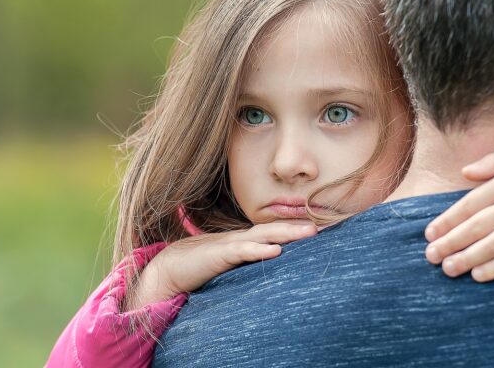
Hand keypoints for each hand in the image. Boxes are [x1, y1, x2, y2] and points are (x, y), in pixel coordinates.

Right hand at [127, 221, 316, 309]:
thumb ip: (247, 260)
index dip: (296, 228)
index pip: (275, 231)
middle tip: (324, 225)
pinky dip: (260, 250)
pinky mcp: (220, 254)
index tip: (320, 228)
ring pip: (265, 235)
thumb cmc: (200, 266)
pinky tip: (275, 252)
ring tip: (310, 232)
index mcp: (244, 240)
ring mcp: (231, 244)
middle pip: (275, 229)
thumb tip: (269, 263)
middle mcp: (241, 238)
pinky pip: (243, 251)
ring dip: (288, 233)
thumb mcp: (229, 263)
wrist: (169, 269)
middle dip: (299, 226)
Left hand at [423, 149, 493, 281]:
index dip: (447, 220)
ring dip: (467, 258)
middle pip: (476, 226)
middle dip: (450, 242)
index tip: (429, 234)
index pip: (470, 203)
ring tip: (448, 268)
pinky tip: (479, 275)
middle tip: (430, 256)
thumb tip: (464, 172)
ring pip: (493, 244)